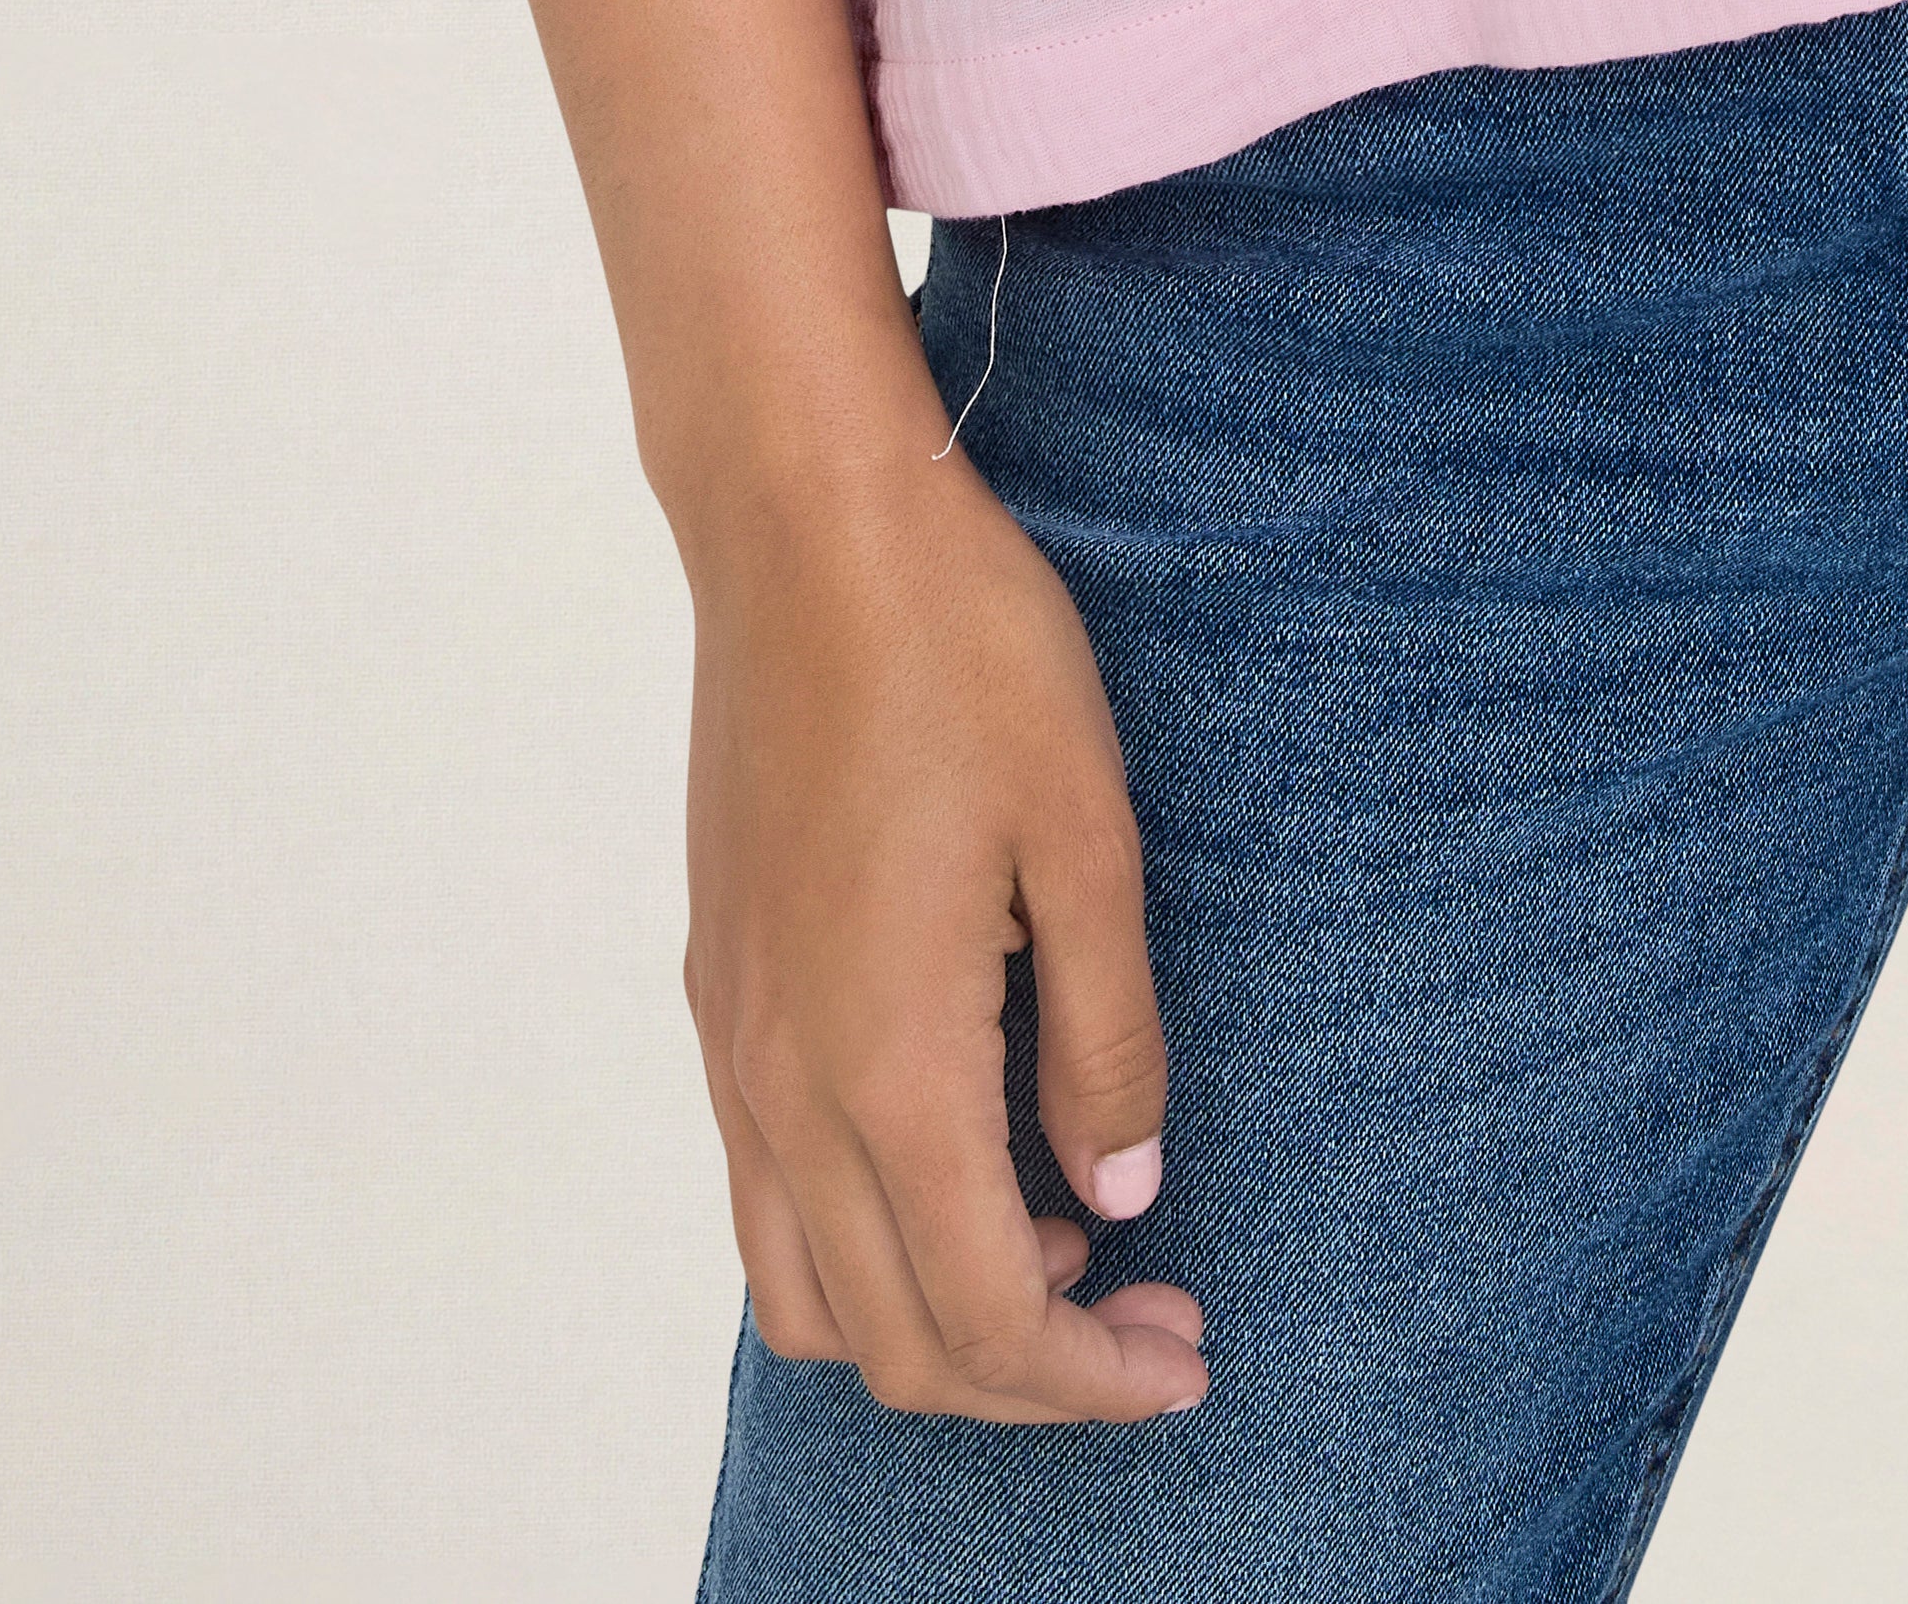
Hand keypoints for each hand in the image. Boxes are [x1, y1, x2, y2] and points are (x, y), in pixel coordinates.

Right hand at [679, 395, 1207, 1423]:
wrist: (804, 525)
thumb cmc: (965, 652)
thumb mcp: (1087, 836)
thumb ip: (1106, 1037)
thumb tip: (1123, 1191)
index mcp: (890, 1064)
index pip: (988, 1319)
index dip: (1095, 1381)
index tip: (1187, 1356)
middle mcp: (787, 1086)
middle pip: (895, 1345)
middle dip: (1032, 1378)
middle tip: (1153, 1320)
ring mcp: (735, 1043)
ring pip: (806, 1295)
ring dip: (932, 1321)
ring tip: (1057, 1241)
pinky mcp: (719, 990)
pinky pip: (766, 1195)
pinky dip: (861, 1240)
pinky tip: (962, 1151)